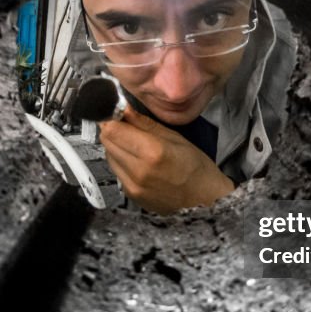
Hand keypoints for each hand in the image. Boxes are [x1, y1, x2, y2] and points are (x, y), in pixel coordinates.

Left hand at [99, 106, 235, 213]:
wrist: (204, 202)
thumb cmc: (196, 168)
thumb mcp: (176, 138)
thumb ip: (145, 124)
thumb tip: (124, 109)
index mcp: (152, 151)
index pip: (112, 129)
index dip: (111, 117)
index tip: (117, 113)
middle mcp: (138, 170)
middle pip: (107, 142)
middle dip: (113, 130)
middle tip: (127, 126)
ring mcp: (132, 185)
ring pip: (109, 156)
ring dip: (116, 146)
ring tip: (135, 145)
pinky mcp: (130, 195)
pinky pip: (116, 171)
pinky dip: (122, 162)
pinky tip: (138, 161)